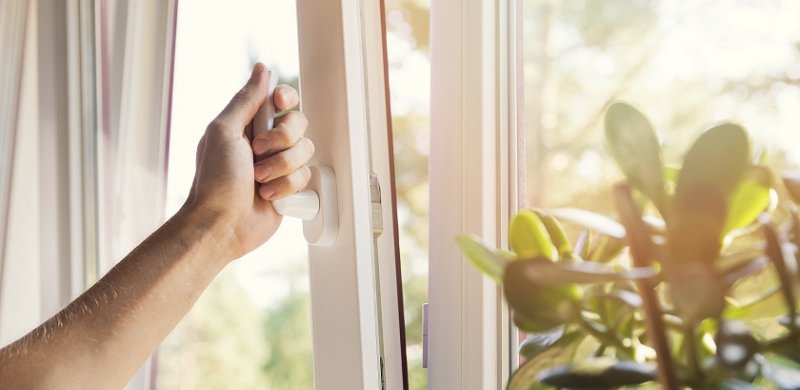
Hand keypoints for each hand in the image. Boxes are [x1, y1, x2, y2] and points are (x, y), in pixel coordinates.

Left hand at [184, 63, 311, 259]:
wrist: (222, 224)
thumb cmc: (215, 180)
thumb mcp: (224, 131)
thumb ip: (246, 100)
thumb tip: (262, 69)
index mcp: (248, 124)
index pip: (280, 99)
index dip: (286, 99)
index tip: (279, 105)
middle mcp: (266, 142)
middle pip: (298, 124)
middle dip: (282, 140)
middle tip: (258, 153)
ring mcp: (279, 165)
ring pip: (305, 151)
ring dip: (282, 167)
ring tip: (259, 181)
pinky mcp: (289, 188)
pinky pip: (306, 177)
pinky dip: (286, 187)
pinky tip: (267, 196)